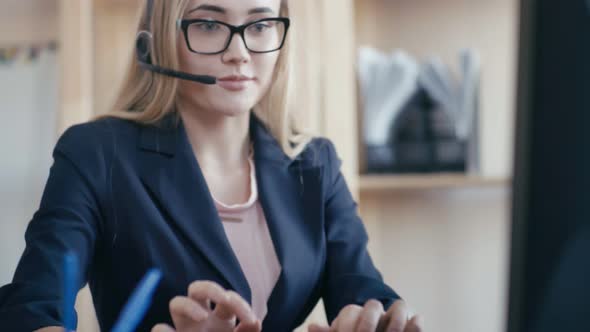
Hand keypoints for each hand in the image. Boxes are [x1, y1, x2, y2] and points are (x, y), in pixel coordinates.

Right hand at [151, 281, 260, 331]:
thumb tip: (255, 322)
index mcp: (221, 320)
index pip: (227, 300)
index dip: (239, 304)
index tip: (251, 320)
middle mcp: (200, 321)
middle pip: (198, 289)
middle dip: (211, 288)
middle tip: (225, 300)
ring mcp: (184, 331)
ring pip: (176, 303)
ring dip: (189, 306)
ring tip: (202, 318)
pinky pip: (159, 329)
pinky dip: (166, 331)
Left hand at [308, 299, 422, 331]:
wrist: (373, 331)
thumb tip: (311, 326)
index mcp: (354, 315)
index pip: (350, 312)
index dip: (346, 326)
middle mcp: (374, 313)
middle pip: (373, 307)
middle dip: (368, 323)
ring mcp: (393, 319)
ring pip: (399, 307)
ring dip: (396, 320)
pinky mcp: (410, 327)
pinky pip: (416, 321)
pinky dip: (416, 325)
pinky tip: (415, 322)